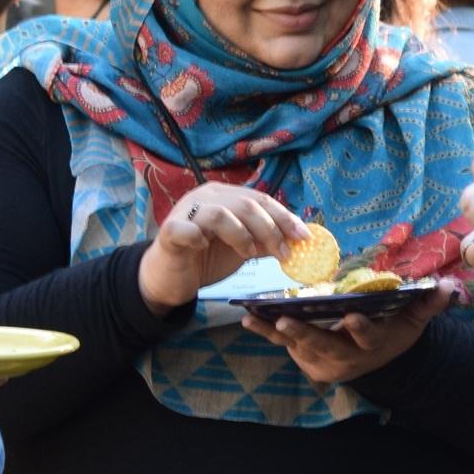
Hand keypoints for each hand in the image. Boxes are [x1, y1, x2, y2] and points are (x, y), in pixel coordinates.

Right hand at [138, 182, 309, 315]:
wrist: (170, 278)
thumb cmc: (207, 258)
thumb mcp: (243, 249)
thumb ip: (267, 242)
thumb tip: (300, 241)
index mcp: (225, 196)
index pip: (261, 199)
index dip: (284, 217)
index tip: (304, 236)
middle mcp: (205, 197)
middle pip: (245, 204)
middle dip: (270, 229)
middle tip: (283, 253)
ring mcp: (186, 212)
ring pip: (220, 213)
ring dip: (241, 235)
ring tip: (248, 254)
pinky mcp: (169, 232)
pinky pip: (184, 229)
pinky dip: (198, 236)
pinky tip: (204, 247)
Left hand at [240, 279, 454, 382]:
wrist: (380, 359)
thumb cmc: (396, 331)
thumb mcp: (414, 320)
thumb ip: (428, 304)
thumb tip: (449, 287)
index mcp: (373, 345)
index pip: (367, 338)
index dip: (359, 329)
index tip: (350, 316)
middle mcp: (348, 359)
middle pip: (324, 346)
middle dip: (303, 334)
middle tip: (284, 321)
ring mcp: (326, 364)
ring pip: (299, 347)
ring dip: (275, 333)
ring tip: (253, 317)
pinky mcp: (309, 362)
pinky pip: (287, 347)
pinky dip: (268, 333)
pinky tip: (250, 319)